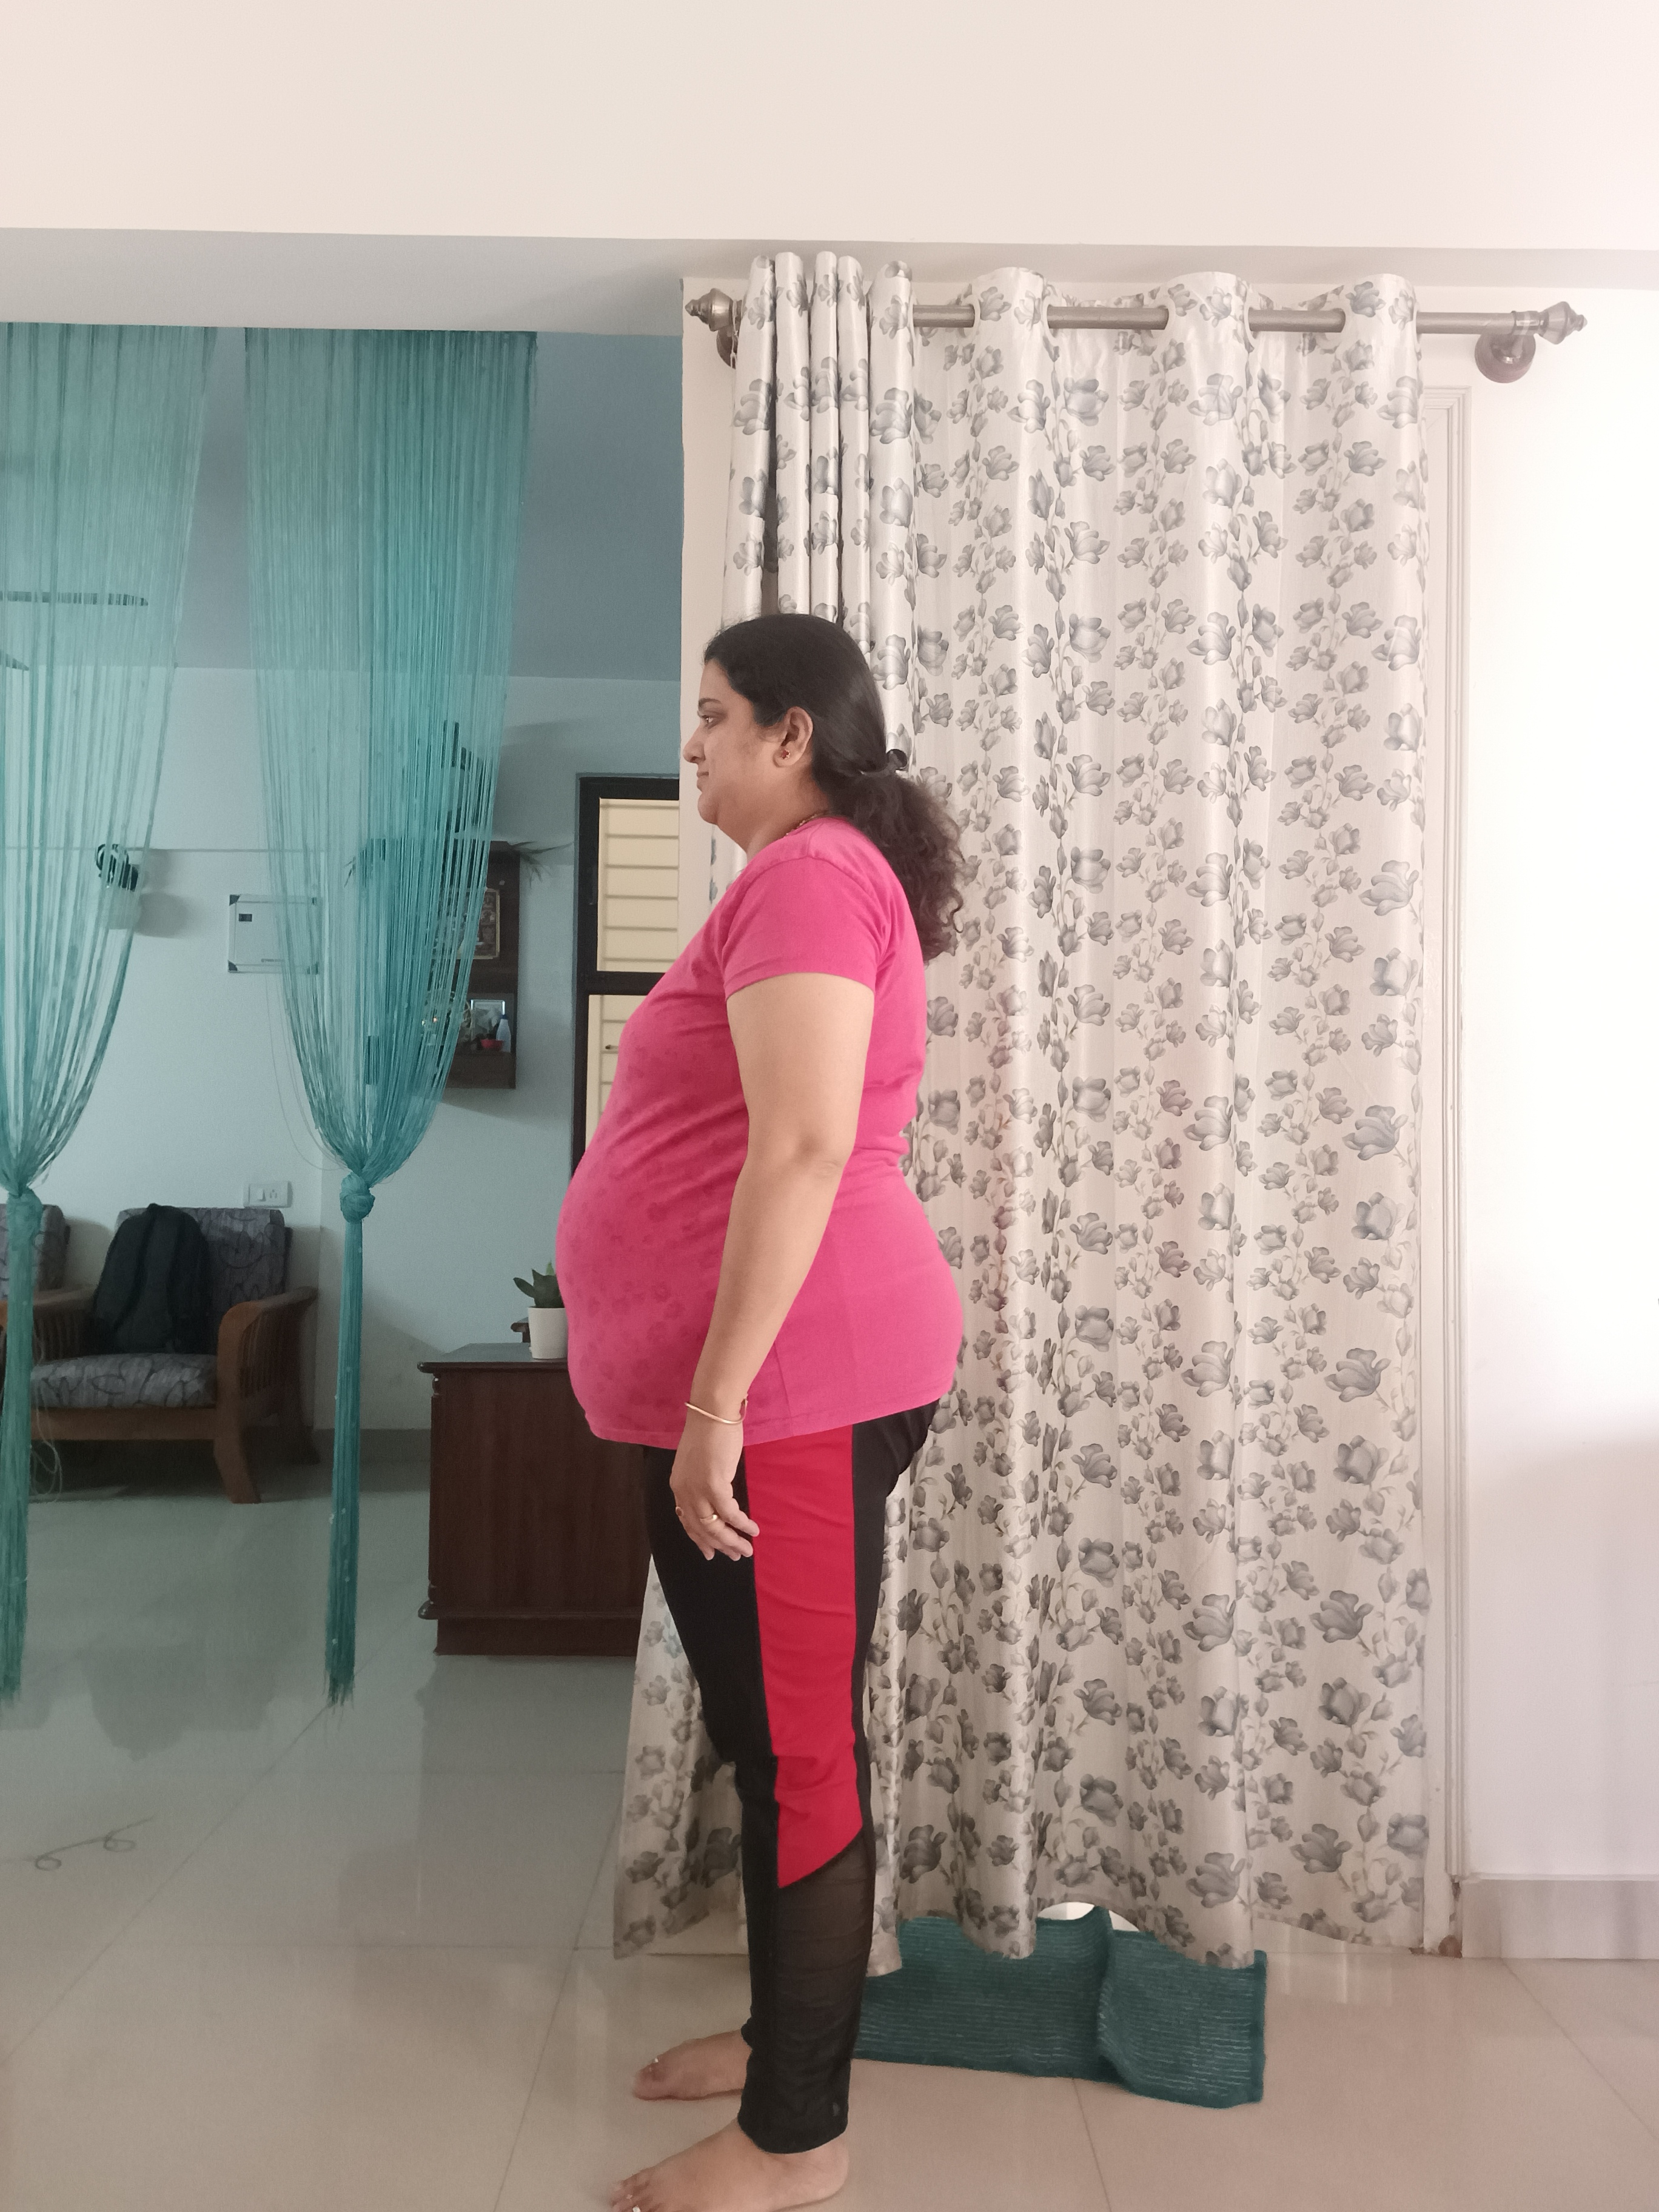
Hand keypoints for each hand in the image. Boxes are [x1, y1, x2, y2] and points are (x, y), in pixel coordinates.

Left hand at [670, 1413, 759, 1561]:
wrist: (713, 1413)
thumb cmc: (710, 1432)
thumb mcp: (699, 1462)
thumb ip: (703, 1482)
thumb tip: (718, 1496)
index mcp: (679, 1486)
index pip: (687, 1521)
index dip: (699, 1540)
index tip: (710, 1553)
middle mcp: (684, 1492)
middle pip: (701, 1529)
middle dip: (720, 1546)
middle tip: (736, 1556)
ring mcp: (697, 1490)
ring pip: (714, 1526)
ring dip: (732, 1541)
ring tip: (747, 1549)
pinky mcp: (714, 1485)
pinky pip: (729, 1513)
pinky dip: (742, 1524)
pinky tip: (753, 1530)